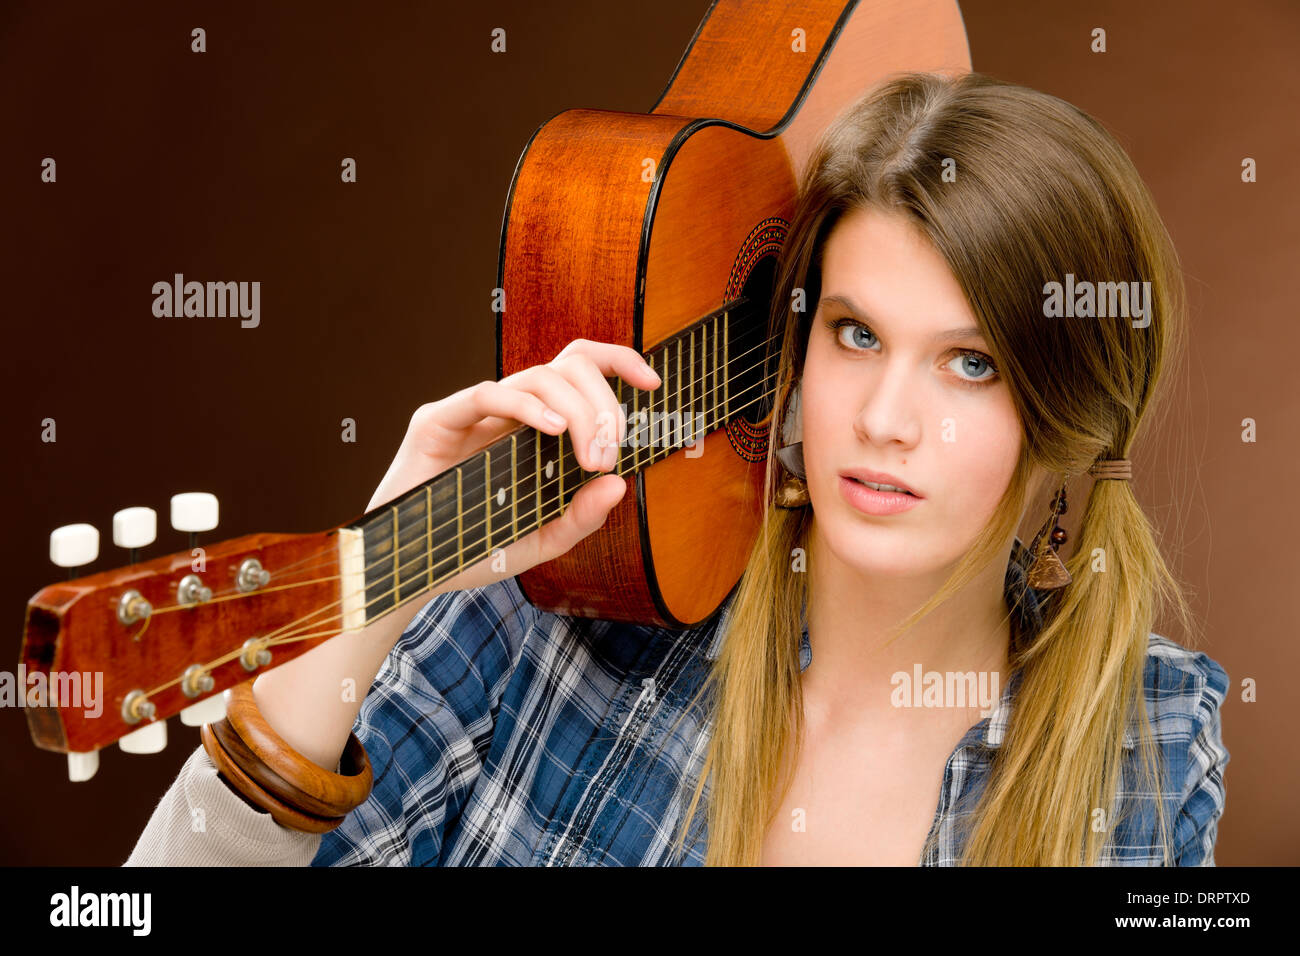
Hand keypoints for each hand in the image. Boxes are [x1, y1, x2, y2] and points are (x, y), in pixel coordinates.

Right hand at [366, 338, 661, 592]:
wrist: (406, 575)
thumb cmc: (468, 551)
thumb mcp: (539, 542)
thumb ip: (579, 518)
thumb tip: (621, 483)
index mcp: (532, 429)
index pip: (578, 371)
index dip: (618, 362)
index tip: (655, 383)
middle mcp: (506, 412)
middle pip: (567, 367)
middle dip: (603, 403)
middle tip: (608, 454)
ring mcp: (472, 412)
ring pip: (536, 375)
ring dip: (576, 410)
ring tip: (587, 455)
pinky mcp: (438, 420)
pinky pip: (487, 393)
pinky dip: (527, 405)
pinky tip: (554, 430)